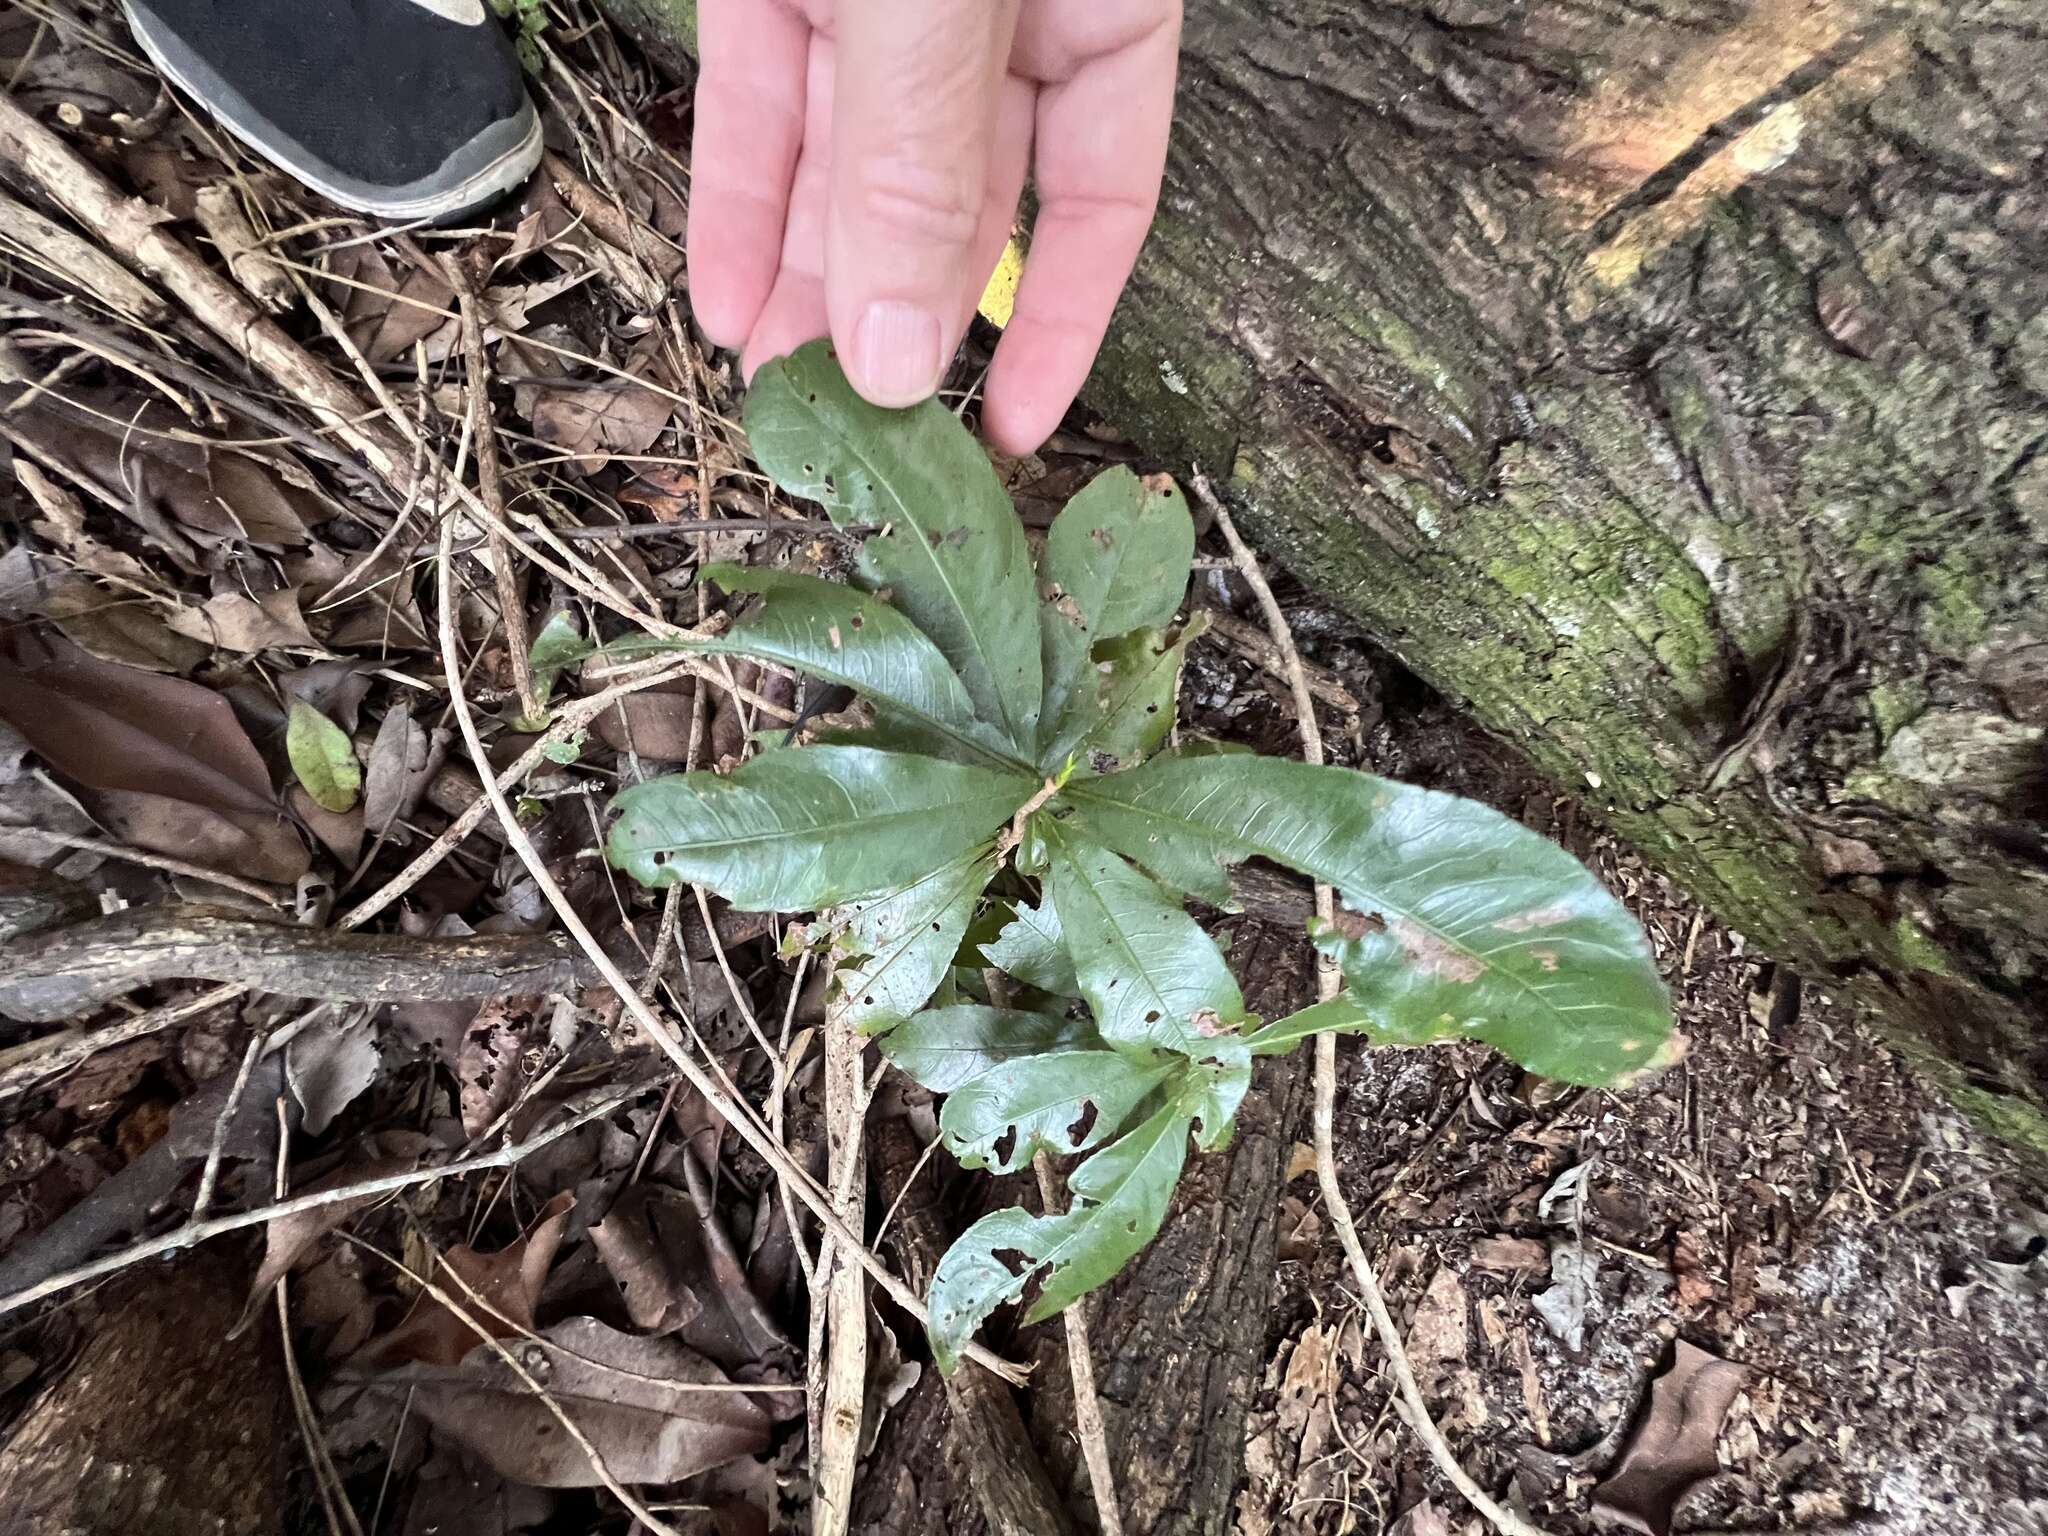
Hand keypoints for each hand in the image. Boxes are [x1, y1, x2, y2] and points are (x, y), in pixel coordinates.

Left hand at [687, 0, 1180, 454]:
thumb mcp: (941, 1)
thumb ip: (924, 158)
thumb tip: (902, 349)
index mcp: (1101, 3)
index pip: (1104, 197)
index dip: (1060, 323)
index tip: (1012, 427)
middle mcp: (999, 12)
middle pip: (961, 196)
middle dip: (898, 312)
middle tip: (852, 415)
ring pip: (851, 161)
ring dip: (807, 278)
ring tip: (772, 379)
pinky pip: (760, 93)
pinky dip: (740, 193)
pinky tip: (726, 290)